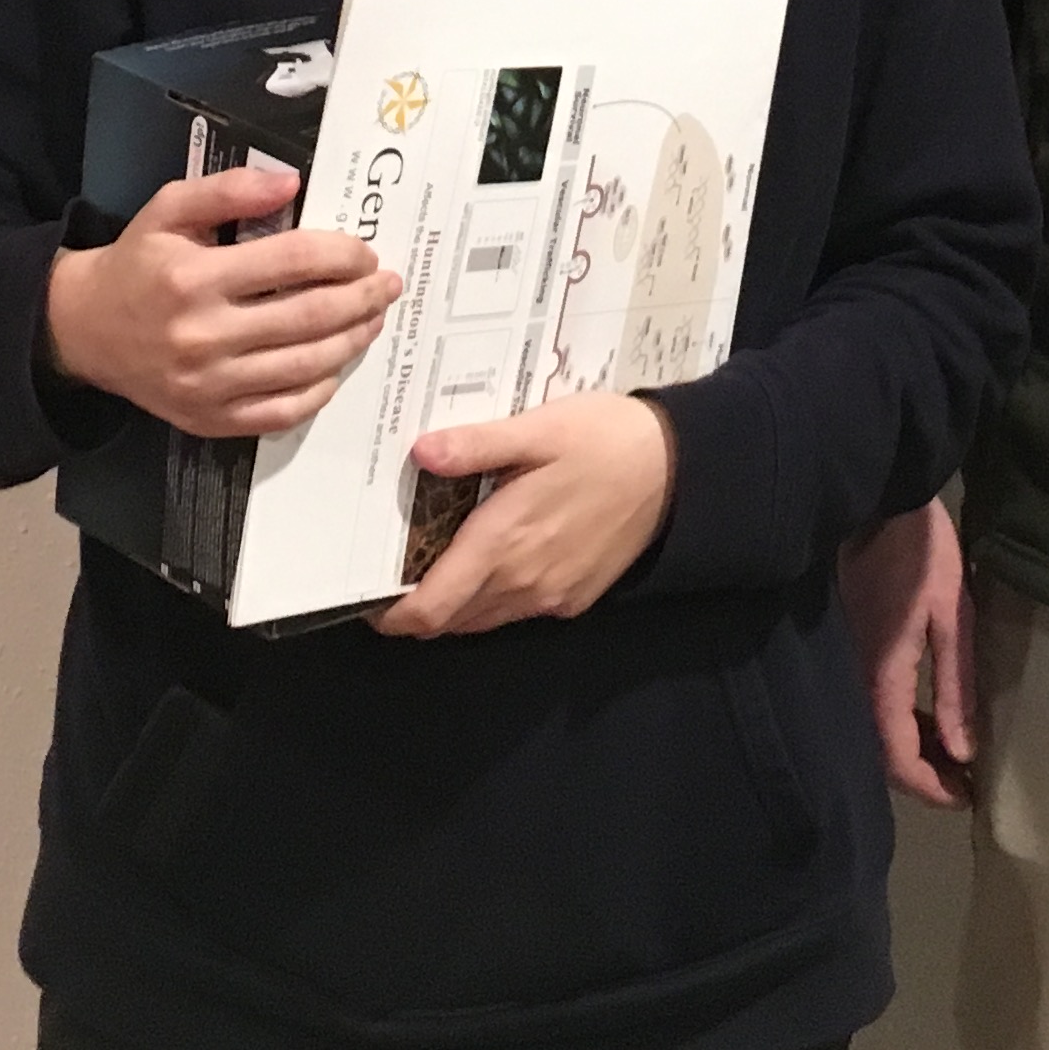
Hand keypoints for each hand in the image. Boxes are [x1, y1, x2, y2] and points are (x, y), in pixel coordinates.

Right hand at [44, 162, 398, 439]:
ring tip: (373, 319)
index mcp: (194, 277)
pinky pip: (282, 412)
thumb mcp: (169, 209)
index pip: (293, 261)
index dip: (342, 255)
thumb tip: (291, 183)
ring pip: (305, 366)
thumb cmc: (137, 263)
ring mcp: (209, 385)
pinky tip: (334, 365)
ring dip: (352, 341)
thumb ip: (229, 190)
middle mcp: (203, 335)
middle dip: (362, 299)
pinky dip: (319, 390)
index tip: (366, 252)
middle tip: (389, 285)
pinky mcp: (210, 418)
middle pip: (309, 317)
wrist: (85, 331)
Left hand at [371, 394, 675, 638]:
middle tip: (398, 567)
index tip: (370, 598)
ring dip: (455, 602)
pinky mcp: (574, 598)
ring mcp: (550, 596)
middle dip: (417, 605)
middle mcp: (523, 582)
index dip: (393, 615)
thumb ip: (477, 445)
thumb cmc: (604, 441)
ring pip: (482, 619)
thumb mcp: (538, 429)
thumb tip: (420, 452)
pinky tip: (495, 555)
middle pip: (450, 620)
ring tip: (441, 558)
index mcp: (504, 543)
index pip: (432, 607)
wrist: (678, 470)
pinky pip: (516, 610)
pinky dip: (493, 597)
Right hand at [840, 501, 976, 805]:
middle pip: (879, 752)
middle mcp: (854, 677)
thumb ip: (956, 685)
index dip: (930, 788)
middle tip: (964, 782)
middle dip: (922, 775)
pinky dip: (899, 720)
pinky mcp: (848, 645)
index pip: (897, 758)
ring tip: (953, 754)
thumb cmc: (921, 552)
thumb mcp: (953, 615)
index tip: (967, 798)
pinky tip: (927, 715)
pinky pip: (870, 702)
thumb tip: (963, 751)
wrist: (875, 498)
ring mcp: (845, 661)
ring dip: (911, 748)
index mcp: (881, 676)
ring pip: (872, 728)